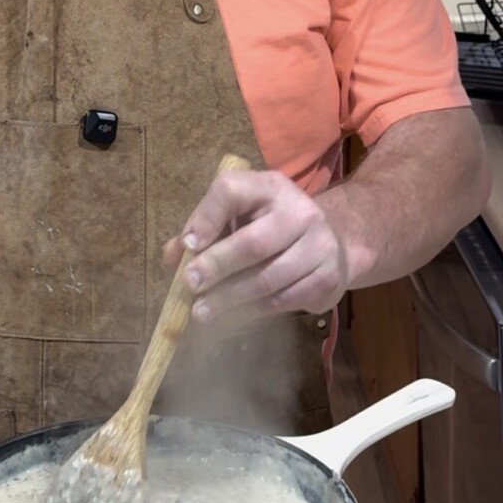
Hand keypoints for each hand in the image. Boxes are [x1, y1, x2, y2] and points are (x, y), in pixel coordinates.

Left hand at [166, 165, 348, 323]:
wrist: (330, 243)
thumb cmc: (268, 228)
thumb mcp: (237, 217)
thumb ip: (204, 230)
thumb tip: (172, 256)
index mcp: (269, 187)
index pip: (233, 191)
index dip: (207, 217)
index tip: (187, 245)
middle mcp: (300, 211)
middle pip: (254, 242)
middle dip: (217, 266)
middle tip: (190, 285)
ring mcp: (320, 245)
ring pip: (268, 279)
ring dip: (230, 298)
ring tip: (202, 311)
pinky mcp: (328, 279)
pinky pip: (284, 300)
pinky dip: (253, 311)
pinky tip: (234, 315)